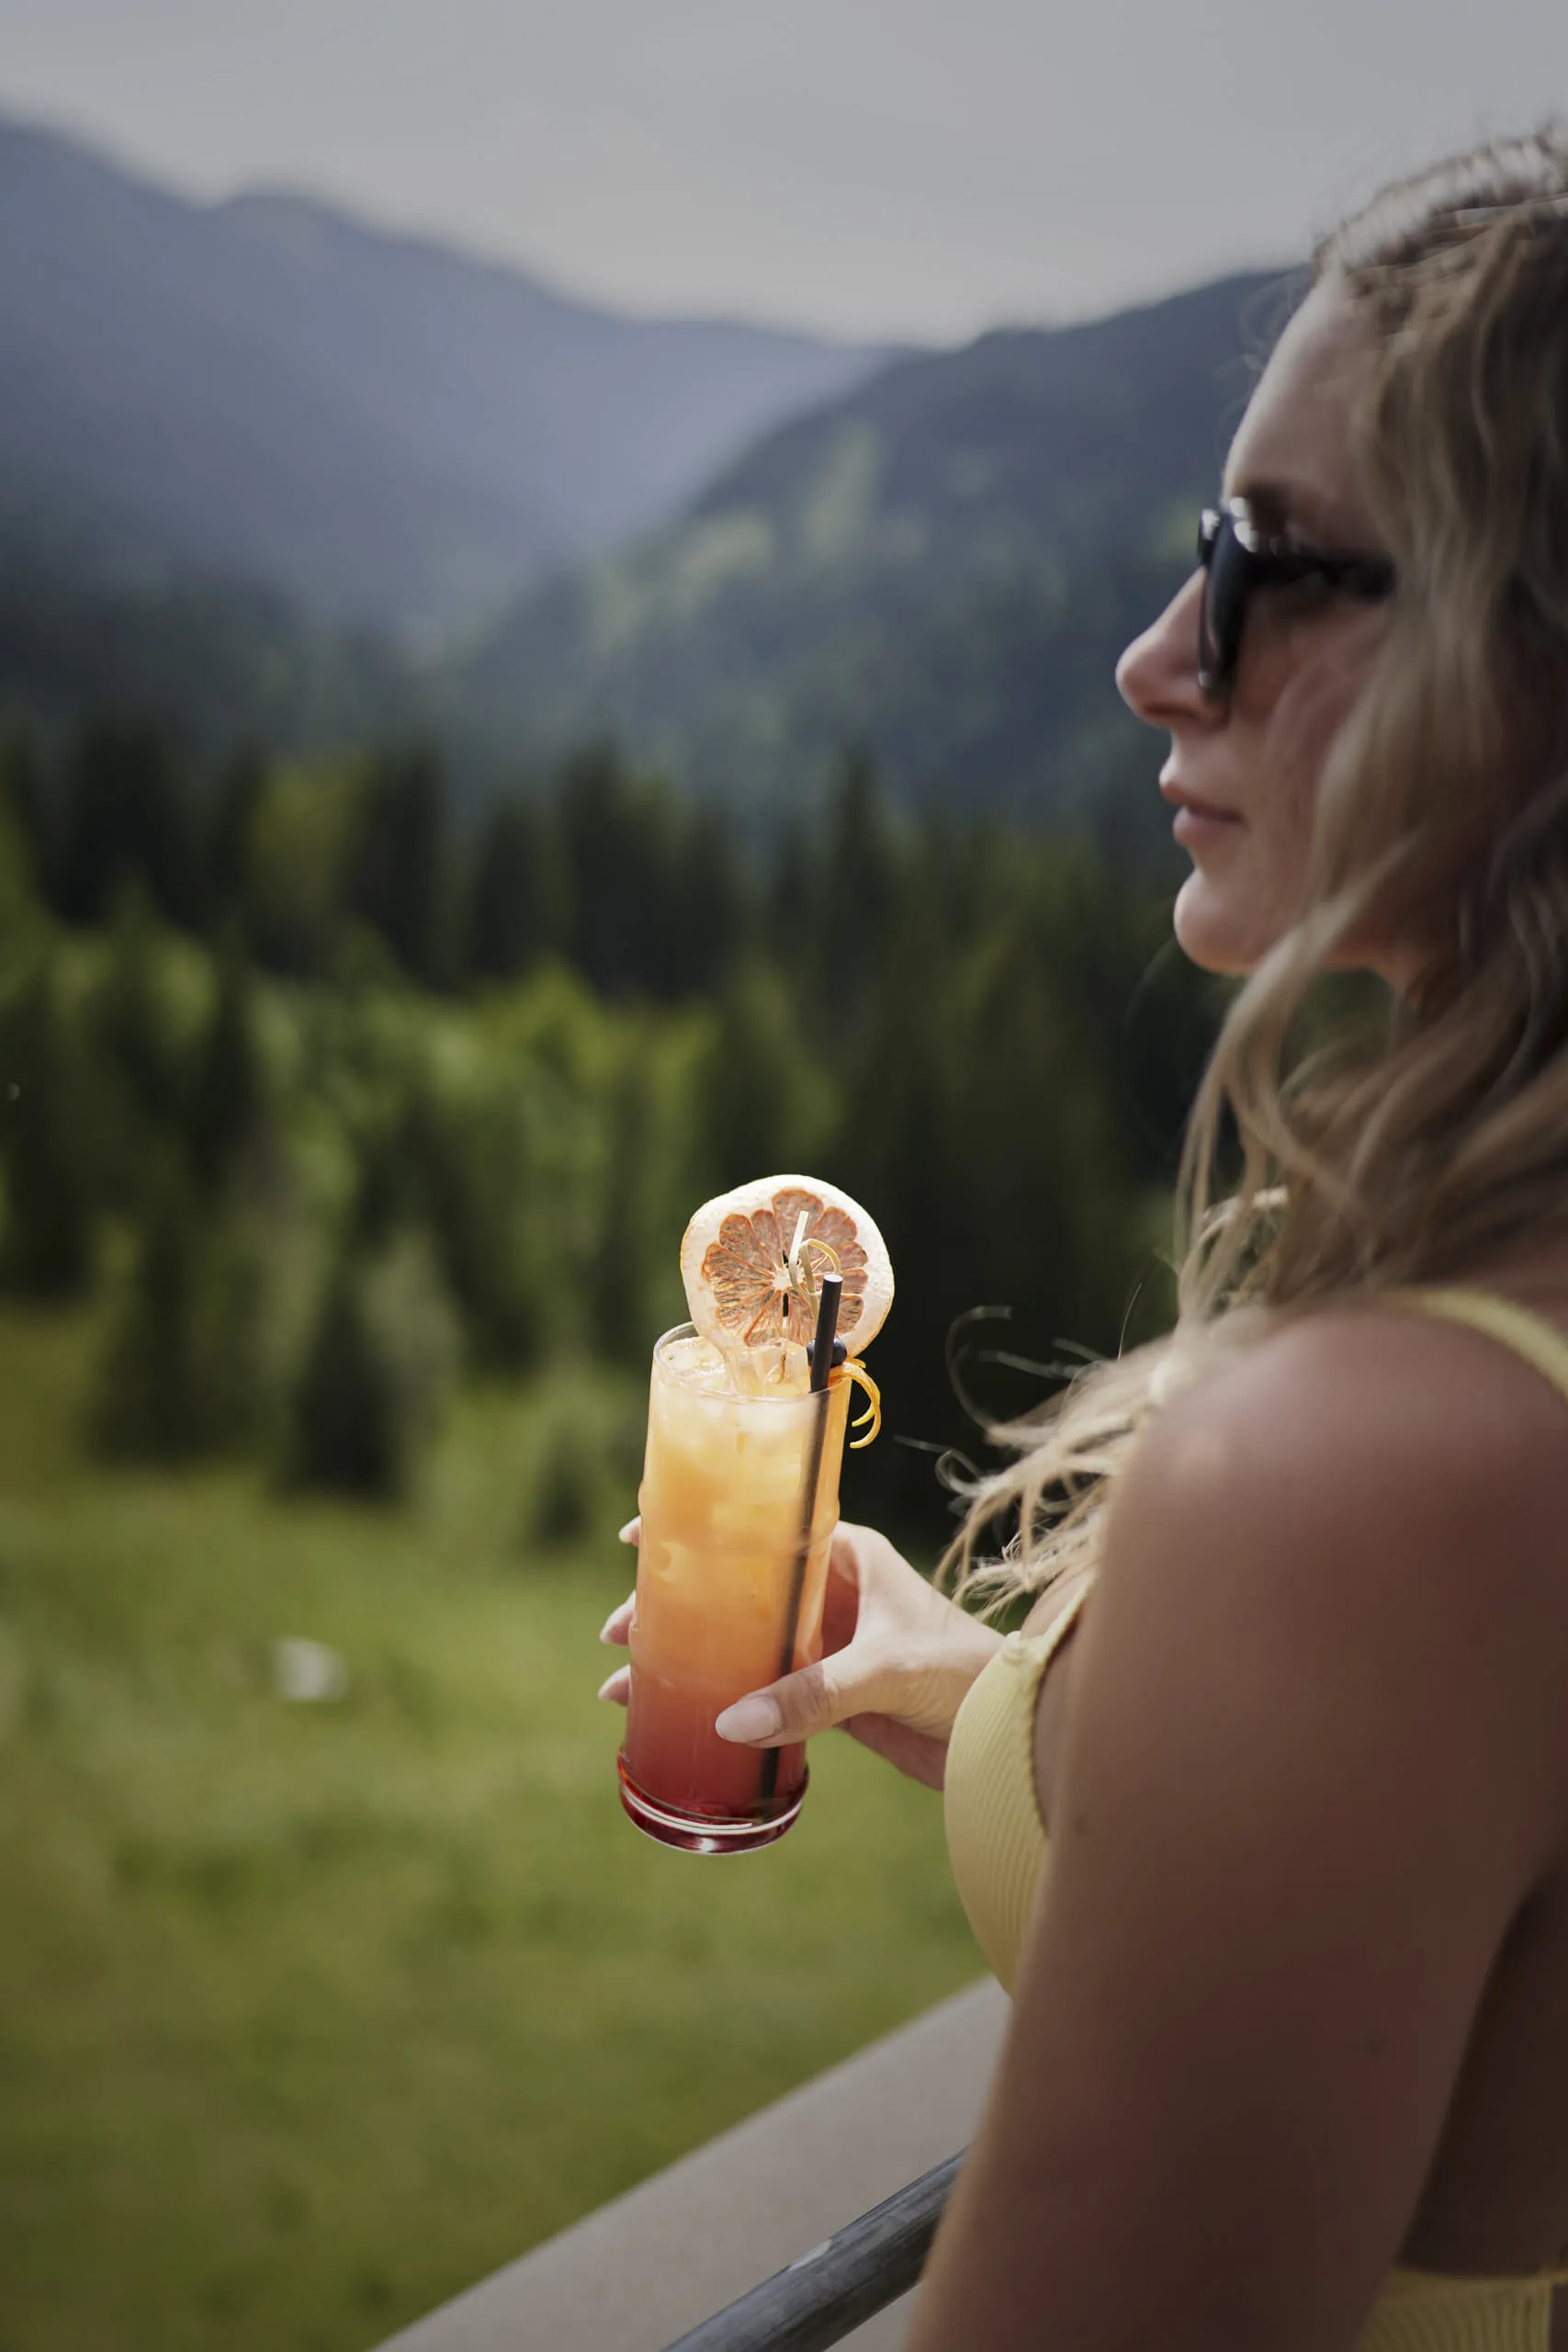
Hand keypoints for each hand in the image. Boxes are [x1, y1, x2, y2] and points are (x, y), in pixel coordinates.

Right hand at [597, 1519, 1001, 1790]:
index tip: (640, 1533)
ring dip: (689, 1659)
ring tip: (624, 1684)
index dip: (700, 1530)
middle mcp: (830, 1592)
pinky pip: (762, 1694)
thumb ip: (811, 1695)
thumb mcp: (885, 1670)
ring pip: (741, 1643)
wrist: (1007, 1734)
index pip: (760, 1529)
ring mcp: (826, 1644)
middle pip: (737, 1590)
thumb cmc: (964, 1672)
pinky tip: (677, 1715)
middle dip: (677, 1608)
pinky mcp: (829, 1696)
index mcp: (845, 1554)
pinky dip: (721, 1701)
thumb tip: (729, 1721)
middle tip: (619, 1628)